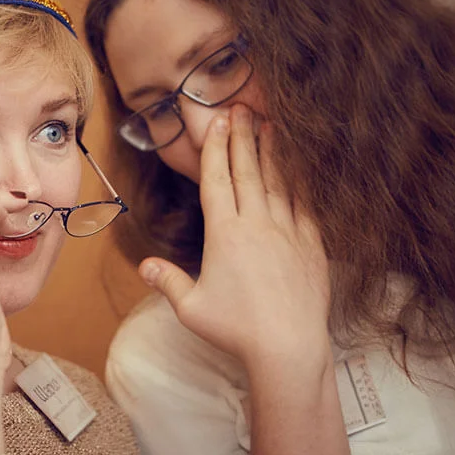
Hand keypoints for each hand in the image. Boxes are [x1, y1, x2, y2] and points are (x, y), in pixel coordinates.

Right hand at [138, 105, 331, 365]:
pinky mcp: (311, 245)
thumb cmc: (236, 329)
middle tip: (241, 108)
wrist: (288, 346)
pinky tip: (298, 170)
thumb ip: (168, 281)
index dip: (217, 147)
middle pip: (248, 170)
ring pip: (278, 182)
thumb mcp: (191, 308)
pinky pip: (303, 205)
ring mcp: (287, 231)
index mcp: (225, 233)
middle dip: (243, 136)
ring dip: (271, 152)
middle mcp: (257, 224)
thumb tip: (144, 266)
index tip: (218, 121)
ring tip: (270, 126)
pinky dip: (299, 183)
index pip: (217, 179)